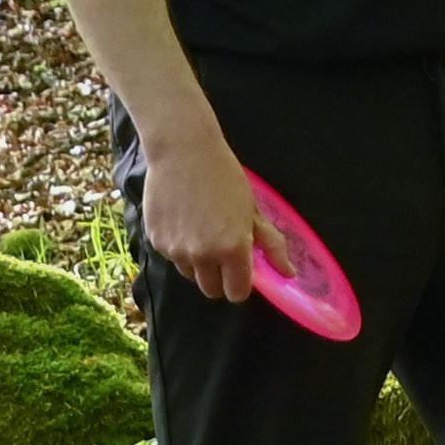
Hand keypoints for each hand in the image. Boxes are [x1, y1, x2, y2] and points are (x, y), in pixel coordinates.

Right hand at [139, 131, 261, 305]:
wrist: (183, 151)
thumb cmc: (224, 177)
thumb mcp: (253, 210)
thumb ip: (271, 245)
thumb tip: (288, 273)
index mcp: (232, 249)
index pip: (237, 293)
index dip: (240, 284)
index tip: (240, 270)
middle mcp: (203, 255)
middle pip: (212, 290)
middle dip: (219, 277)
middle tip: (221, 250)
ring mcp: (176, 250)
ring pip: (190, 274)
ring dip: (198, 263)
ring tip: (200, 230)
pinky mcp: (156, 241)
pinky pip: (172, 256)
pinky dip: (178, 246)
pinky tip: (183, 220)